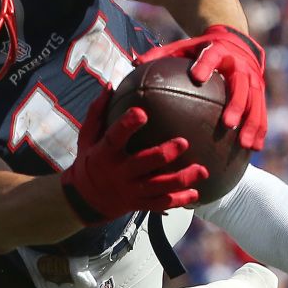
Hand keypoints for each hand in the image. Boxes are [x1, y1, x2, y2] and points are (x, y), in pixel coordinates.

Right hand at [60, 104, 207, 223]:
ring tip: (202, 170)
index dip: (127, 126)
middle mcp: (118, 173)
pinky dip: (179, 199)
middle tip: (184, 142)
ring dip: (181, 179)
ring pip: (158, 187)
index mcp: (104, 154)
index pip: (114, 138)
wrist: (86, 199)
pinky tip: (196, 193)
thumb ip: (98, 112)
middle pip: (143, 164)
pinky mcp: (138, 203)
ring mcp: (130, 191)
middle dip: (164, 154)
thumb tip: (110, 84)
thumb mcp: (87, 137)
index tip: (141, 112)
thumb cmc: (90, 160)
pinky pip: (161, 203)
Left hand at [140, 24, 267, 150]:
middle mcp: (239, 65)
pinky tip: (254, 149)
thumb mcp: (182, 48)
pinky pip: (261, 112)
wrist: (235, 41)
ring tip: (245, 145)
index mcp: (218, 50)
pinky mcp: (260, 92)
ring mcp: (253, 79)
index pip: (211, 56)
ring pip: (255, 102)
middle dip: (236, 105)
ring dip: (252, 124)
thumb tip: (135, 63)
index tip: (198, 77)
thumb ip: (161, 55)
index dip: (205, 65)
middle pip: (240, 85)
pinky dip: (259, 130)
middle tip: (227, 124)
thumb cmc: (200, 49)